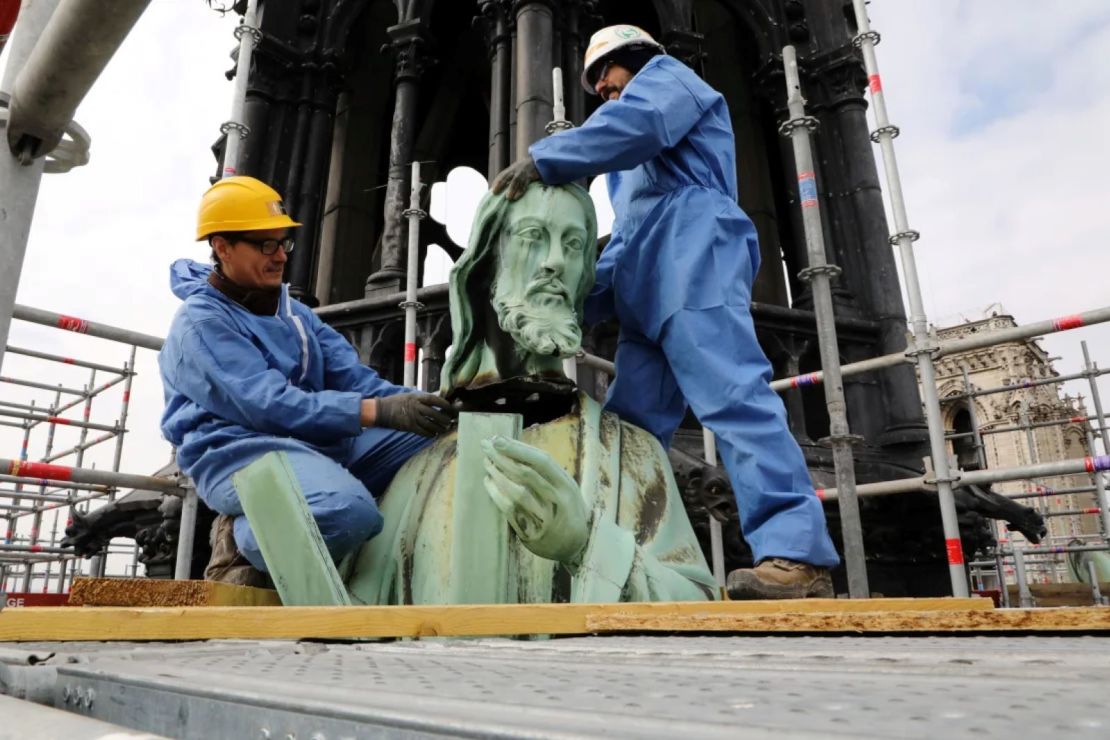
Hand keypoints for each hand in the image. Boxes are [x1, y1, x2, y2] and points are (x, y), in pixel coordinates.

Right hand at [372, 392, 456, 435]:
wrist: (382, 410)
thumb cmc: (397, 402)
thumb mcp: (410, 396)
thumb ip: (422, 399)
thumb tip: (437, 400)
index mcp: (417, 398)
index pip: (434, 400)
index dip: (444, 404)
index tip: (451, 408)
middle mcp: (416, 407)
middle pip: (434, 414)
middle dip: (444, 418)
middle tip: (450, 421)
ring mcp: (413, 417)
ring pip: (430, 424)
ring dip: (439, 428)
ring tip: (444, 429)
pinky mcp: (409, 427)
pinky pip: (423, 432)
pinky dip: (430, 434)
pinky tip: (434, 434)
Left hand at [481, 435, 587, 565]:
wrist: (573, 546)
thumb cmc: (566, 509)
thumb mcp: (567, 488)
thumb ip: (548, 472)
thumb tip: (516, 449)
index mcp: (567, 486)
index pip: (542, 461)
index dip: (519, 448)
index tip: (499, 439)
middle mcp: (556, 500)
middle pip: (526, 473)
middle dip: (504, 457)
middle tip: (486, 445)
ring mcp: (543, 518)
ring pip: (516, 491)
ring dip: (497, 474)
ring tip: (486, 462)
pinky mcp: (529, 532)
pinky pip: (509, 510)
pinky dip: (496, 493)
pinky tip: (488, 482)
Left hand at [491, 156, 540, 200]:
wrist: (535, 161)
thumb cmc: (522, 169)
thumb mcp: (514, 170)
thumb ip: (507, 177)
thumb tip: (497, 188)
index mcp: (511, 169)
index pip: (502, 175)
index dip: (497, 182)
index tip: (492, 190)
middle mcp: (516, 170)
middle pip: (507, 177)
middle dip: (501, 184)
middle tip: (495, 192)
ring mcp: (523, 173)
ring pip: (516, 181)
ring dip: (512, 189)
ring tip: (508, 198)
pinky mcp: (530, 177)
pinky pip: (525, 184)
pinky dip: (521, 191)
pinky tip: (517, 197)